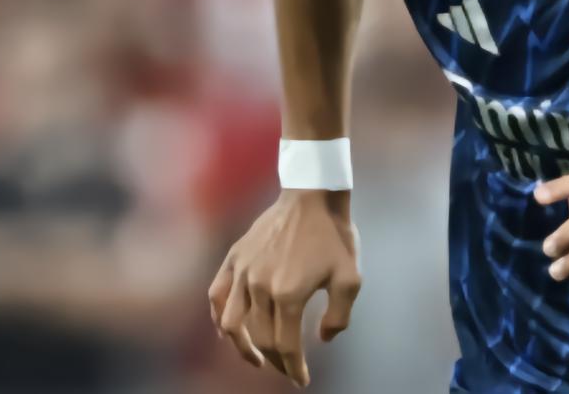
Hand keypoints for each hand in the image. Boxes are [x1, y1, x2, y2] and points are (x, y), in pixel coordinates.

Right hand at [207, 190, 361, 387]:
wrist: (313, 193)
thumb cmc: (335, 235)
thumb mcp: (351, 276)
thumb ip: (340, 314)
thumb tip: (323, 340)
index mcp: (289, 294)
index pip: (286, 346)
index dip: (294, 368)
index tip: (301, 380)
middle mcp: (260, 286)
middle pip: (260, 338)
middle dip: (274, 362)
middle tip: (285, 370)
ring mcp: (243, 271)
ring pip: (232, 324)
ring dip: (242, 347)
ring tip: (256, 359)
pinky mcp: (234, 257)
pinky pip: (217, 296)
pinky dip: (219, 318)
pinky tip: (227, 331)